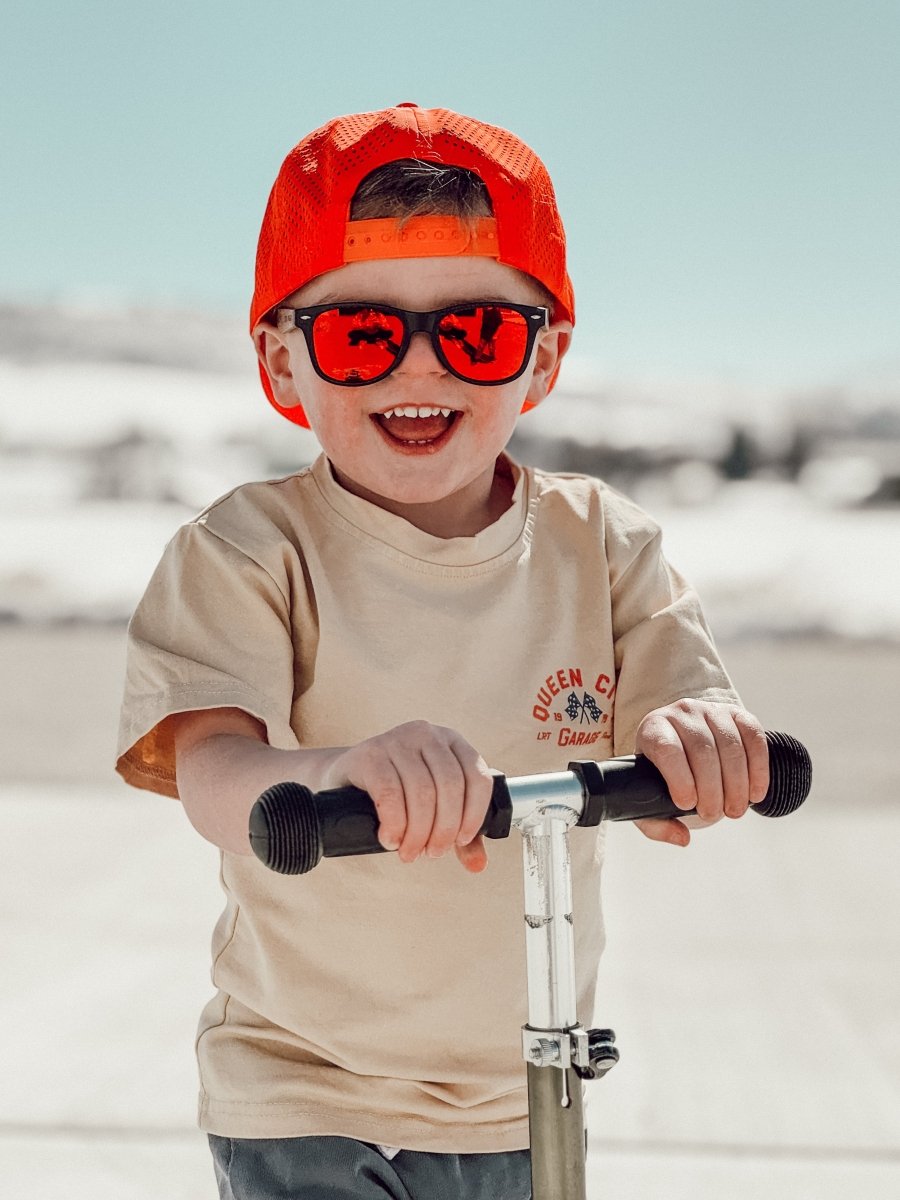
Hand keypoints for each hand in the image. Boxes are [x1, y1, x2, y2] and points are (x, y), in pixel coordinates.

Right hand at [320, 721, 493, 871]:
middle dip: (444, 829)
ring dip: (418, 832)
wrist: (344, 781)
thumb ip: (459, 834)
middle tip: (431, 853)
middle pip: (449, 786)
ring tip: (409, 852)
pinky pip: (389, 793)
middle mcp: (426, 734)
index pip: (477, 776)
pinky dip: (394, 824)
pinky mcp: (369, 754)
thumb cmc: (397, 795)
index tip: (461, 840)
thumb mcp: (432, 808)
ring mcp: (396, 740)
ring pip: (421, 792)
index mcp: (451, 742)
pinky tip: (391, 839)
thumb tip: (478, 865)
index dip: (474, 814)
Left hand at [633, 699, 768, 846]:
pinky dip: (758, 769)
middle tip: (713, 815)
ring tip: (734, 810)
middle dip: (712, 789)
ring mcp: (711, 711)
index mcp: (653, 729)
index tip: (687, 804)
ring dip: (736, 784)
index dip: (679, 778)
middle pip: (702, 749)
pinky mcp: (737, 714)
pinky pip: (754, 737)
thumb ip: (655, 823)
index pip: (667, 749)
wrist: (681, 746)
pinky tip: (755, 794)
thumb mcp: (647, 798)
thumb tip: (682, 838)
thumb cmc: (661, 775)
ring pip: (730, 745)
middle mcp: (681, 712)